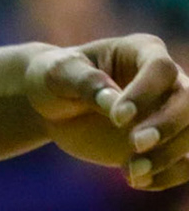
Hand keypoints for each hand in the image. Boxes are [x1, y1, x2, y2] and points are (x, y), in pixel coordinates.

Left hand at [28, 36, 188, 189]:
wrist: (55, 106)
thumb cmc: (56, 78)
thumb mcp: (59, 73)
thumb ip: (85, 82)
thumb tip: (114, 101)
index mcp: (141, 50)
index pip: (160, 68)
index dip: (146, 93)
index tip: (117, 117)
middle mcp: (166, 80)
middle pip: (188, 101)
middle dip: (167, 126)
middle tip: (136, 144)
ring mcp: (170, 112)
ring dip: (167, 156)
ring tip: (131, 172)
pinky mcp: (168, 142)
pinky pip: (187, 162)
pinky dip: (169, 175)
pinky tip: (138, 181)